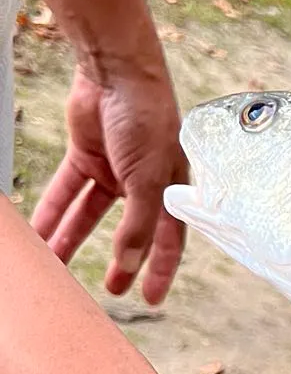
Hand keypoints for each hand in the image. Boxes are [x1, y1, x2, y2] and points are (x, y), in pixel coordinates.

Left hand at [32, 65, 188, 304]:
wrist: (116, 75)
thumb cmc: (147, 121)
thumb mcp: (146, 180)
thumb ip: (137, 226)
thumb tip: (128, 266)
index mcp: (171, 188)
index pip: (169, 238)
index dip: (161, 269)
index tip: (151, 298)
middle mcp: (144, 183)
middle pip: (129, 231)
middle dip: (118, 261)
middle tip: (108, 291)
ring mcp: (113, 171)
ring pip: (89, 215)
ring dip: (73, 240)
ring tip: (56, 269)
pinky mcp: (86, 158)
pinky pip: (65, 193)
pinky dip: (50, 212)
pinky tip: (37, 233)